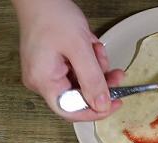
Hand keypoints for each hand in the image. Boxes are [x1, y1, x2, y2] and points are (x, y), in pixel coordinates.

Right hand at [12, 0, 123, 120]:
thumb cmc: (52, 16)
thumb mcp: (80, 49)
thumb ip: (92, 80)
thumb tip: (102, 106)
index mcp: (43, 82)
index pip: (71, 111)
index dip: (95, 111)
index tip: (115, 103)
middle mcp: (42, 81)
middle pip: (78, 96)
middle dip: (99, 82)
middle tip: (116, 73)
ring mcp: (46, 72)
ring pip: (81, 82)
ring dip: (95, 68)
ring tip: (97, 49)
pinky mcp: (52, 64)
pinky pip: (76, 71)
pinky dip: (88, 61)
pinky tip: (90, 47)